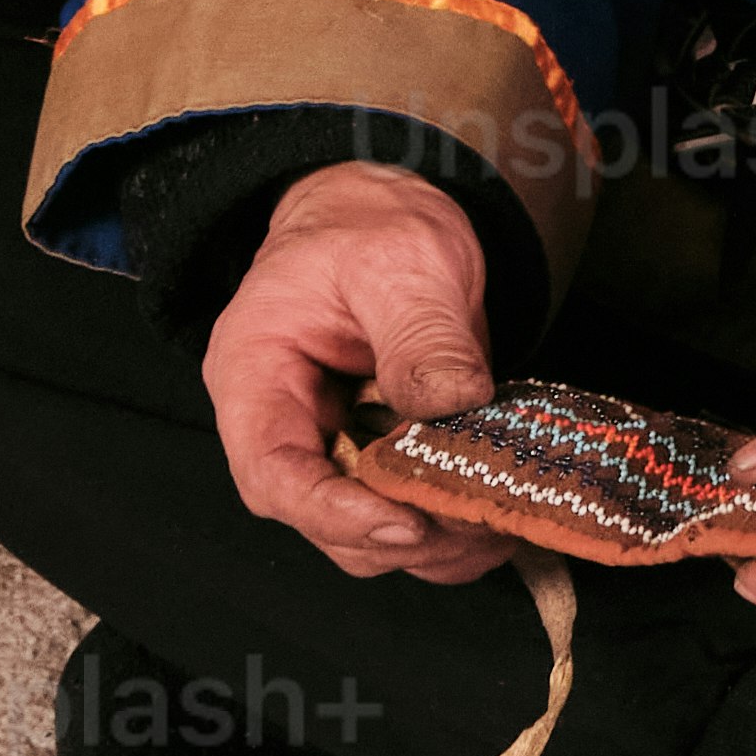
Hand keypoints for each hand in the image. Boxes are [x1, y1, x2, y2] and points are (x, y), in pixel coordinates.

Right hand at [198, 159, 515, 582]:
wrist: (386, 212)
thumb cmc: (369, 224)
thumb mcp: (398, 260)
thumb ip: (421, 334)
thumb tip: (452, 404)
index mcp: (255, 374)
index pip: (273, 474)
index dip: (335, 513)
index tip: (407, 522)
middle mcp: (285, 425)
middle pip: (321, 519)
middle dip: (398, 535)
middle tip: (477, 521)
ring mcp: (334, 445)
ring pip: (368, 532)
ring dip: (433, 544)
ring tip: (498, 522)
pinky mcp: (383, 454)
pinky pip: (406, 511)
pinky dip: (453, 529)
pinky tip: (500, 516)